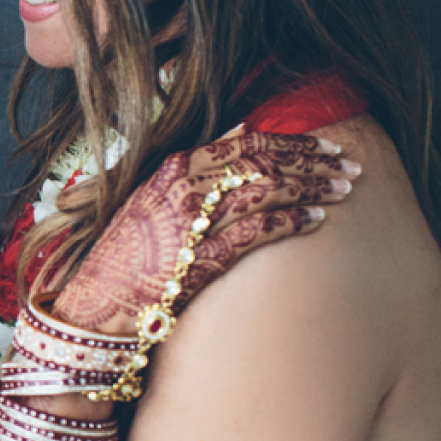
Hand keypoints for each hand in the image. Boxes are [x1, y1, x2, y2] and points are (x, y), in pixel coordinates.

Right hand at [51, 132, 356, 333]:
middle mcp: (182, 189)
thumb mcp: (151, 200)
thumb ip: (193, 170)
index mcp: (171, 170)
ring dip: (311, 188)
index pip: (245, 142)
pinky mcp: (197, 258)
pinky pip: (254, 232)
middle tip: (348, 166)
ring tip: (343, 190)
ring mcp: (189, 223)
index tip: (325, 145)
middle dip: (312, 161)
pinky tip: (316, 221)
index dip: (291, 141)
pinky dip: (290, 222)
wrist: (91, 309)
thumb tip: (240, 131)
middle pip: (263, 162)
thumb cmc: (124, 258)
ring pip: (265, 191)